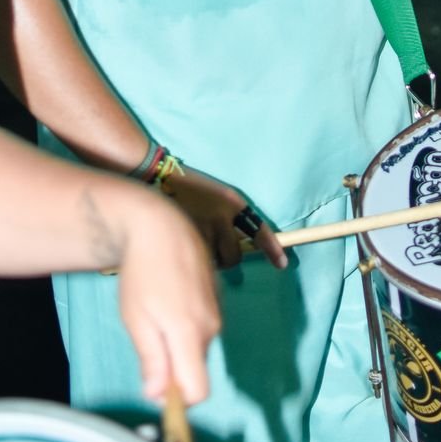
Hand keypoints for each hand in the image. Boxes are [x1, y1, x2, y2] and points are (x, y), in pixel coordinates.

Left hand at [117, 190, 221, 405]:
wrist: (159, 225)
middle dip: (174, 366)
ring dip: (178, 342)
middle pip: (195, 367)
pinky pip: (202, 325)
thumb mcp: (136, 319)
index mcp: (189, 333)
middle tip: (146, 336)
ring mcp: (216, 309)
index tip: (156, 386)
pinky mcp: (216, 296)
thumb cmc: (141, 272)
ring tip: (155, 311)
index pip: (199, 390)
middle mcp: (211, 325)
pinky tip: (167, 298)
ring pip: (198, 345)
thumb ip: (152, 360)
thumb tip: (158, 396)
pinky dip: (186, 323)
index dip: (179, 399)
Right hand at [161, 165, 287, 271]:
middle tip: (216, 247)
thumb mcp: (217, 196)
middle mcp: (222, 216)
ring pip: (216, 260)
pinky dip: (196, 257)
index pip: (258, 230)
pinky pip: (199, 259)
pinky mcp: (188, 237)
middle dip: (228, 258)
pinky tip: (186, 241)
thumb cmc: (189, 189)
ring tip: (197, 240)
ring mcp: (204, 228)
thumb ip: (229, 218)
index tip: (282, 264)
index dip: (272, 248)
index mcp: (233, 202)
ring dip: (210, 258)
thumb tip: (239, 248)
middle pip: (235, 255)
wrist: (158, 178)